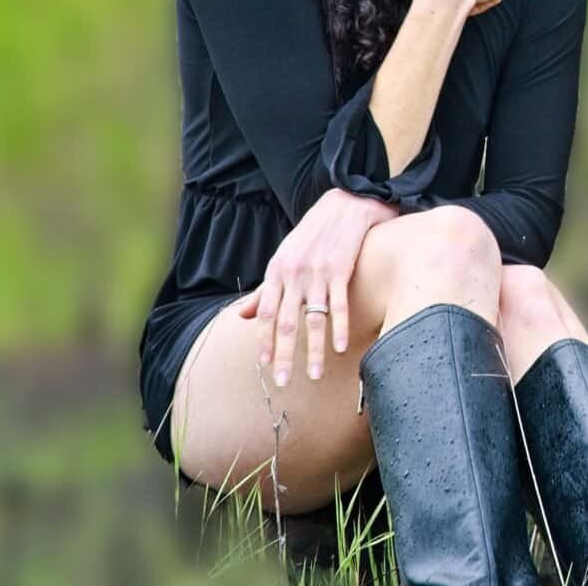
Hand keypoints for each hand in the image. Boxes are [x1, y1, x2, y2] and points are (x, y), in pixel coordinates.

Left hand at [238, 190, 396, 385]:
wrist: (343, 204)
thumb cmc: (311, 235)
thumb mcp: (283, 258)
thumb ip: (265, 290)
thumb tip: (244, 317)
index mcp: (277, 271)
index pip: (266, 313)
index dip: (264, 340)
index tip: (264, 365)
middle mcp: (294, 274)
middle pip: (285, 322)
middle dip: (283, 355)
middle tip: (281, 382)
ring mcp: (317, 273)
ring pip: (313, 319)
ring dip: (313, 350)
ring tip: (314, 375)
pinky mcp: (340, 269)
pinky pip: (339, 305)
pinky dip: (340, 328)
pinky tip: (340, 348)